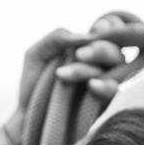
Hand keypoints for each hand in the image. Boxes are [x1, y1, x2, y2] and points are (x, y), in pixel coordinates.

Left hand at [15, 15, 132, 110]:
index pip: (111, 31)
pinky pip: (114, 92)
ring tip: (62, 74)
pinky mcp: (106, 104)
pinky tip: (92, 85)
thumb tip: (84, 36)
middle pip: (115, 51)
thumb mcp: (36, 55)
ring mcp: (105, 84)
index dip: (111, 27)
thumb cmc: (33, 85)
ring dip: (91, 68)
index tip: (99, 28)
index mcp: (87, 48)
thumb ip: (56, 38)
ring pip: (114, 70)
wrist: (27, 117)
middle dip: (99, 50)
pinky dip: (106, 87)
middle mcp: (101, 64)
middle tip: (79, 54)